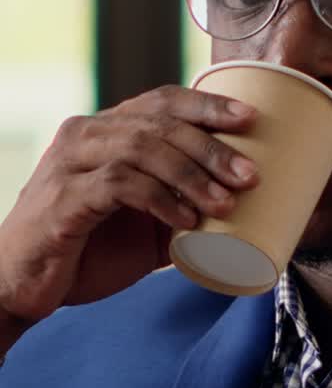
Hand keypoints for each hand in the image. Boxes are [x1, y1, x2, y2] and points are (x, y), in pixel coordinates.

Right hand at [0, 85, 258, 325]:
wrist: (24, 287)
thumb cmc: (85, 252)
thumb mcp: (142, 226)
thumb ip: (179, 209)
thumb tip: (241, 212)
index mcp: (104, 131)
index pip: (161, 101)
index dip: (207, 105)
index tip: (251, 120)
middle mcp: (85, 136)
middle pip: (158, 123)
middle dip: (211, 147)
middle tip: (249, 176)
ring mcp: (70, 164)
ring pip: (141, 148)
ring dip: (191, 175)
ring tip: (226, 203)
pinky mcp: (63, 199)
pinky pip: (119, 185)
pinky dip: (159, 200)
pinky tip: (186, 222)